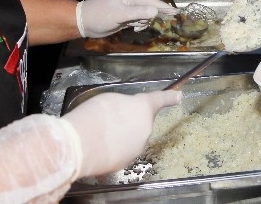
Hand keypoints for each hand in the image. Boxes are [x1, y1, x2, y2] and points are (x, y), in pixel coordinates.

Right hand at [64, 90, 182, 177]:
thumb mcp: (110, 100)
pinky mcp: (127, 163)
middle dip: (128, 121)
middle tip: (108, 120)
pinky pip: (122, 152)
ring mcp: (137, 148)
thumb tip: (126, 113)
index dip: (169, 97)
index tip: (179, 96)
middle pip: (140, 123)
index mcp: (143, 108)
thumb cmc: (94, 115)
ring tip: (101, 134)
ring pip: (131, 139)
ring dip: (121, 136)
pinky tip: (100, 147)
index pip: (160, 100)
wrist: (81, 145)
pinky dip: (114, 150)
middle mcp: (146, 129)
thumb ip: (124, 105)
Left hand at [75, 0, 176, 37]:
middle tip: (162, 21)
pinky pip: (138, 19)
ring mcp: (128, 7)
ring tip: (134, 27)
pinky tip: (133, 28)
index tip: (175, 11)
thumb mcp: (119, 15)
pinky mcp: (125, 15)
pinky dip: (138, 24)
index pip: (150, 0)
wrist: (84, 22)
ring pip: (144, 14)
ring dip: (143, 22)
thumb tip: (155, 11)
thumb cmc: (100, 16)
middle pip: (149, 7)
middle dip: (151, 15)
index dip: (163, 7)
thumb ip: (138, 12)